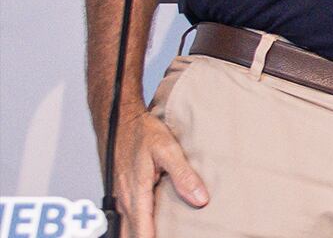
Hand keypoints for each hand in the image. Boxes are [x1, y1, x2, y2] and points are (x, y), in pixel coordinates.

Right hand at [110, 108, 207, 236]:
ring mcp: (119, 195)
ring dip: (138, 233)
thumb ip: (184, 175)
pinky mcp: (120, 190)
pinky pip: (124, 215)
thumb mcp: (168, 150)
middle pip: (131, 232)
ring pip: (126, 225)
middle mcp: (124, 198)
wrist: (119, 119)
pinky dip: (133, 225)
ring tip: (155, 235)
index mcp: (136, 192)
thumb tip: (201, 199)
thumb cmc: (143, 132)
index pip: (142, 229)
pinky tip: (145, 226)